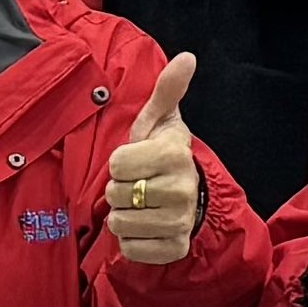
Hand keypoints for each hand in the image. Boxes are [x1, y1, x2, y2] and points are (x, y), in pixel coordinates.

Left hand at [105, 54, 205, 263]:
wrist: (191, 195)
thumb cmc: (162, 154)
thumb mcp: (159, 121)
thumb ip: (167, 90)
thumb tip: (187, 57)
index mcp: (174, 154)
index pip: (117, 164)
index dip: (119, 163)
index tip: (134, 161)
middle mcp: (181, 189)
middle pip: (116, 195)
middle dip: (119, 190)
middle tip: (136, 185)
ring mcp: (179, 222)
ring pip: (121, 224)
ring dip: (122, 217)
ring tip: (139, 206)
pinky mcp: (174, 248)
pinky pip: (131, 249)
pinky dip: (130, 241)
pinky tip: (144, 227)